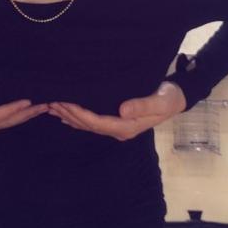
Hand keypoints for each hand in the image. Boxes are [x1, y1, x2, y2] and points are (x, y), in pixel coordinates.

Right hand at [0, 70, 48, 133]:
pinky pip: (5, 116)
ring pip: (7, 121)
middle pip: (4, 122)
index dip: (9, 110)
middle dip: (24, 114)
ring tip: (44, 106)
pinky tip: (32, 106)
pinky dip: (19, 112)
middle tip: (44, 105)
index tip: (25, 103)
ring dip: (26, 114)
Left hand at [48, 81, 186, 141]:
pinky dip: (77, 118)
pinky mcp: (117, 120)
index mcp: (127, 127)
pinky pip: (93, 122)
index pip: (98, 123)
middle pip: (89, 125)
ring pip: (88, 125)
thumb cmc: (168, 97)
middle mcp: (119, 130)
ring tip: (51, 107)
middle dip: (69, 114)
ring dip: (70, 117)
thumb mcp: (160, 101)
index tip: (64, 104)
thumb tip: (123, 110)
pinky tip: (64, 115)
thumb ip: (143, 105)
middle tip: (51, 102)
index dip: (80, 114)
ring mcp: (117, 127)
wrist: (176, 98)